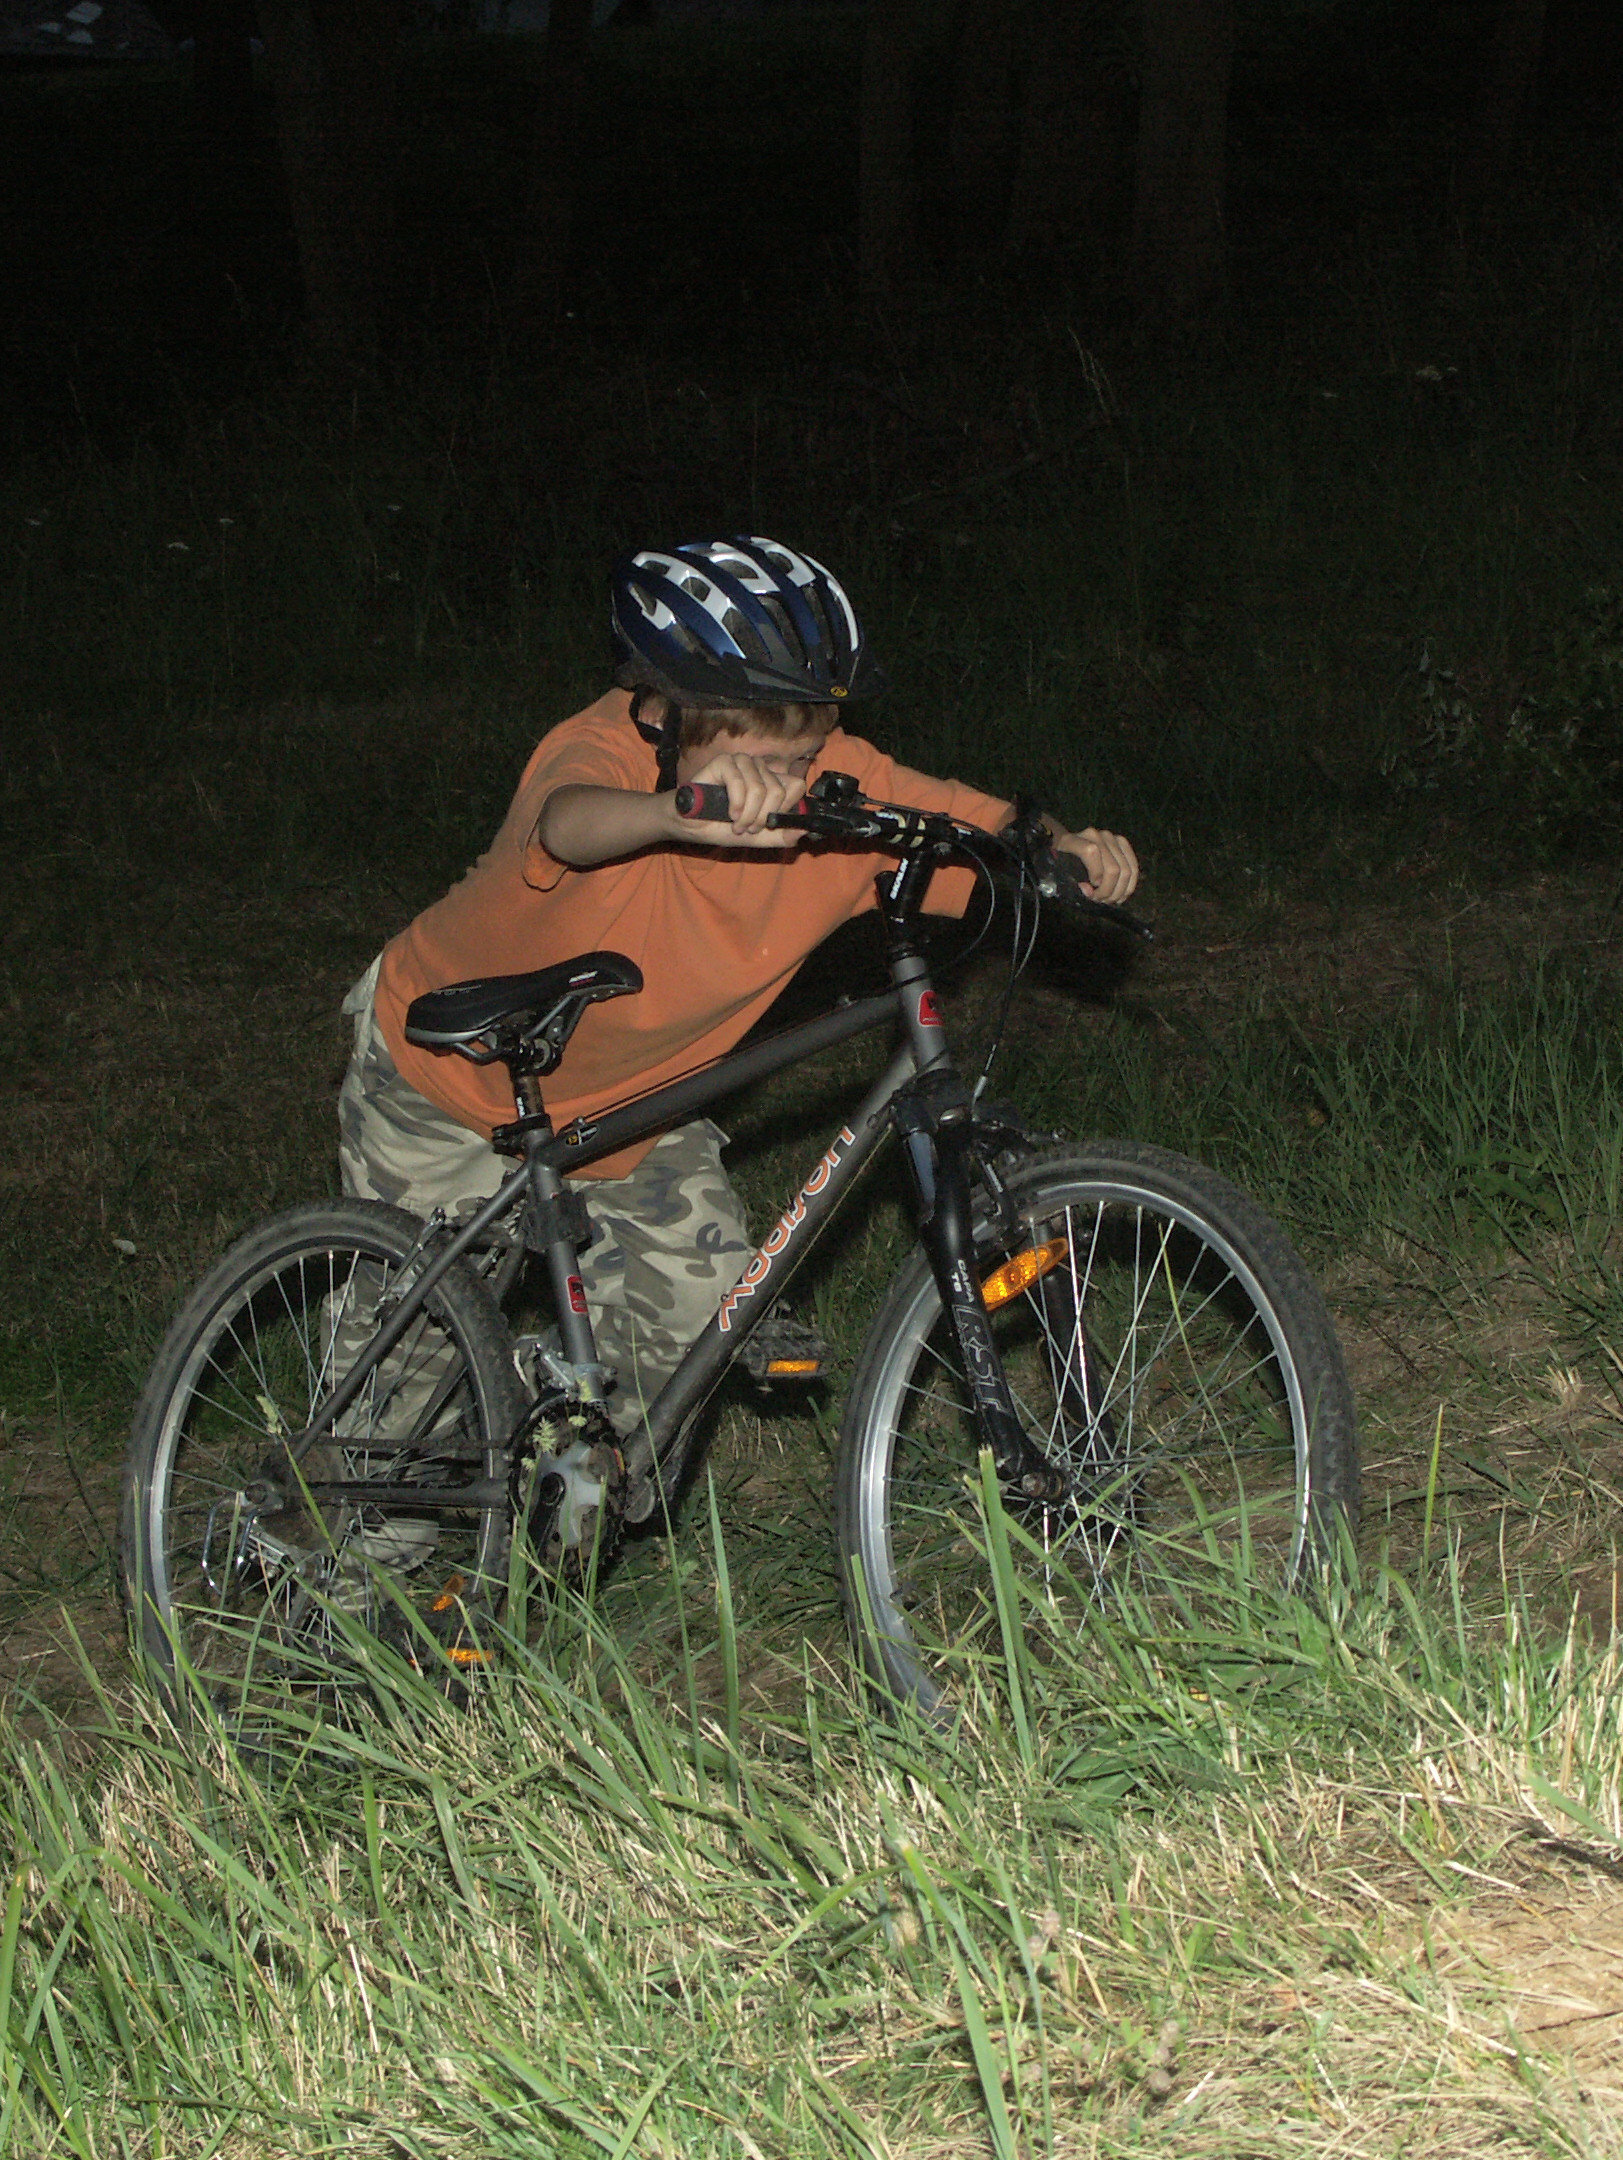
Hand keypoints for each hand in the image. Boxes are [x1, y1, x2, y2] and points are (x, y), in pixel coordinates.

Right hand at [670, 750, 807, 850]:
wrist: (693, 826)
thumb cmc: (724, 827)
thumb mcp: (760, 837)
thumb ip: (784, 835)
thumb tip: (804, 830)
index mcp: (772, 781)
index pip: (796, 786)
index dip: (784, 809)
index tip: (768, 822)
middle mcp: (760, 768)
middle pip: (778, 792)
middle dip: (761, 818)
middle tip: (747, 827)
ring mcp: (743, 762)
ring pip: (760, 790)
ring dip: (747, 815)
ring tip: (735, 823)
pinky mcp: (724, 761)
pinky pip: (740, 784)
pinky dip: (735, 805)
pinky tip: (727, 813)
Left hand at [1053, 825, 1138, 903]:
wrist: (1068, 847)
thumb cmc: (1062, 865)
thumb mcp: (1060, 875)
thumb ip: (1072, 885)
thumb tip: (1089, 891)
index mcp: (1073, 840)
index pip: (1091, 852)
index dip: (1095, 874)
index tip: (1090, 888)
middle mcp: (1095, 835)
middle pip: (1113, 868)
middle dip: (1108, 891)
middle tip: (1100, 901)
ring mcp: (1111, 838)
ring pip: (1126, 870)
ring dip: (1119, 891)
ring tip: (1109, 900)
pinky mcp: (1123, 843)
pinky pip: (1134, 867)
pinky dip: (1129, 885)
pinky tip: (1120, 896)